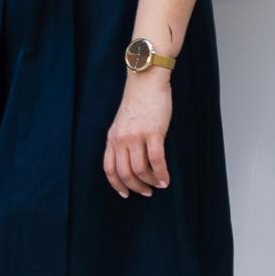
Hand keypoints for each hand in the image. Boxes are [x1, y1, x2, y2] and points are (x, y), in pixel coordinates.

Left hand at [105, 68, 173, 196]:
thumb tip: (130, 159)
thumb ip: (123, 140)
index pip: (108, 168)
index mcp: (112, 137)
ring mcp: (136, 136)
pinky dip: (161, 174)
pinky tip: (166, 179)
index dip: (116, 184)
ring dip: (150, 182)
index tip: (125, 194)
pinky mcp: (153, 133)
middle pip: (124, 172)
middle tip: (146, 192)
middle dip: (135, 187)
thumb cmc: (138, 102)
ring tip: (159, 186)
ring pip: (140, 169)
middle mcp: (121, 139)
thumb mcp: (122, 123)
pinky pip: (156, 160)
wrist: (146, 82)